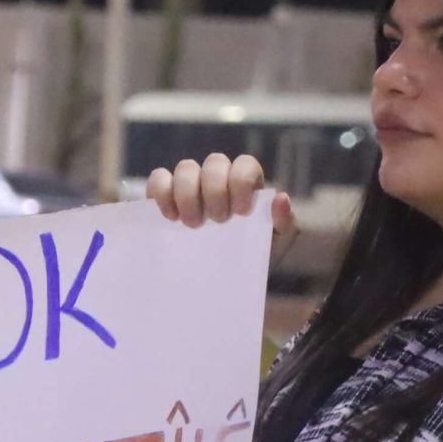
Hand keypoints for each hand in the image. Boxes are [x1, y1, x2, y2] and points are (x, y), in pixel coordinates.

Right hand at [146, 153, 297, 262]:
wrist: (226, 279)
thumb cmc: (253, 255)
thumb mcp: (276, 244)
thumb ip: (284, 223)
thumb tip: (281, 198)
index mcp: (246, 184)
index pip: (244, 165)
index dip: (241, 181)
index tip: (240, 211)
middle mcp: (218, 178)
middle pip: (214, 163)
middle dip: (214, 190)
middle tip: (217, 221)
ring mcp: (190, 185)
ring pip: (185, 168)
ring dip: (187, 194)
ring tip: (192, 224)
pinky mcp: (165, 196)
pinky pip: (158, 179)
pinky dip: (161, 192)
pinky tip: (170, 217)